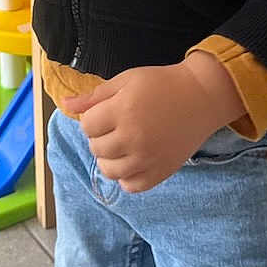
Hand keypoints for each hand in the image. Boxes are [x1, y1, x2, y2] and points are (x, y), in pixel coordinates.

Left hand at [61, 53, 243, 192]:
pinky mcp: (161, 172)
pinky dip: (127, 176)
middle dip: (100, 136)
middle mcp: (133, 138)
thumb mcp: (126, 80)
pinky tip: (133, 159)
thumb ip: (94, 96)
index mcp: (122, 111)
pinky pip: (131, 186)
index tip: (107, 111)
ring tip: (122, 143)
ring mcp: (148, 158)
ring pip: (110, 170)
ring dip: (110, 157)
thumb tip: (65, 105)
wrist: (201, 96)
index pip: (87, 126)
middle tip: (117, 125)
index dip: (94, 118)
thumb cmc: (161, 83)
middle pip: (96, 148)